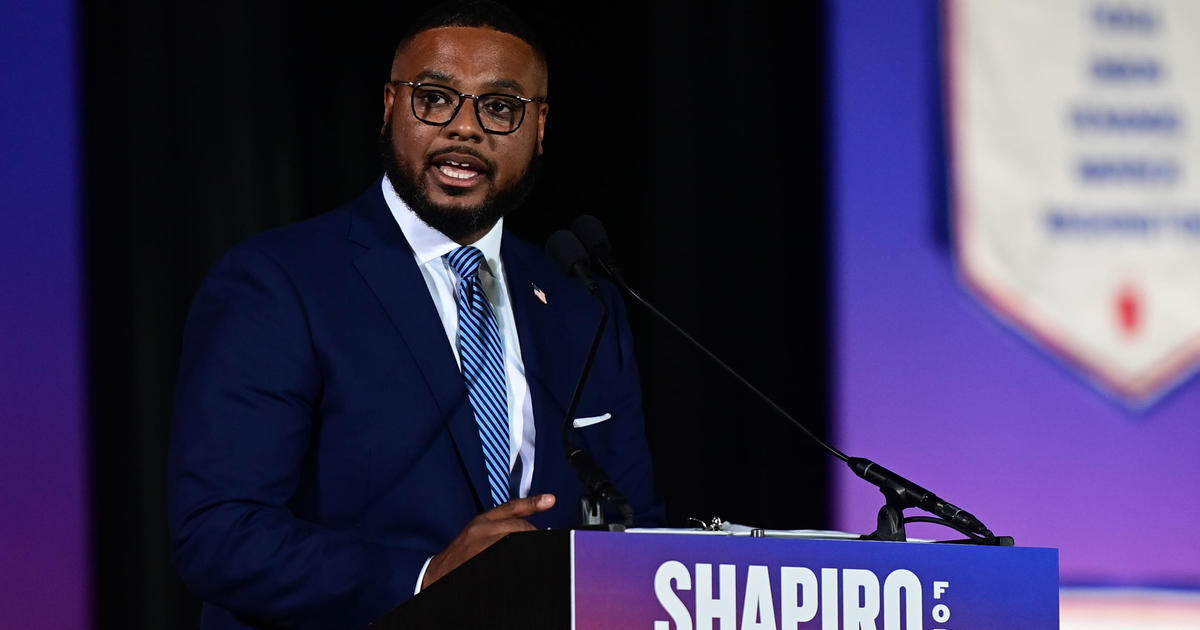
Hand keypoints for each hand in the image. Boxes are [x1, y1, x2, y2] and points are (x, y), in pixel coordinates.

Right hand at [421, 493, 555, 588]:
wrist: (434, 575)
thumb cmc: (458, 558)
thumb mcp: (476, 535)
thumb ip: (499, 529)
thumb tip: (527, 529)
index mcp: (481, 522)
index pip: (510, 508)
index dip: (532, 503)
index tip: (550, 500)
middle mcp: (481, 530)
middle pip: (519, 526)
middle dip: (533, 534)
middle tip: (544, 542)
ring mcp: (482, 546)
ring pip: (515, 538)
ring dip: (528, 546)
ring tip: (537, 554)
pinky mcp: (482, 562)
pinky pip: (506, 556)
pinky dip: (517, 560)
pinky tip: (522, 565)